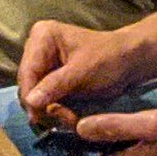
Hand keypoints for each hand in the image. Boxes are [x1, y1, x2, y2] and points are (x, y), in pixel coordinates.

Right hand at [15, 13, 156, 132]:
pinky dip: (56, 110)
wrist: (129, 62)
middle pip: (27, 85)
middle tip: (64, 119)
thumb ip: (55, 85)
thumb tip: (30, 101)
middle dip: (43, 105)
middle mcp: (37, 48)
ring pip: (34, 96)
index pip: (27, 71)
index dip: (31, 96)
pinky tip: (69, 115)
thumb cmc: (109, 59)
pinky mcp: (49, 79)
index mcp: (42, 36)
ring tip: (70, 118)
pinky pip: (43, 100)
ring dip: (50, 111)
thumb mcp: (82, 72)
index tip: (41, 117)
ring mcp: (42, 64)